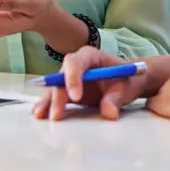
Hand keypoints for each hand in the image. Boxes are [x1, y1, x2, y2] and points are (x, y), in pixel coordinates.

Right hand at [32, 45, 152, 121]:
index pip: (75, 62)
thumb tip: (108, 112)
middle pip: (61, 76)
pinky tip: (39, 113)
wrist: (129, 82)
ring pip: (55, 87)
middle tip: (56, 115)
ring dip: (47, 101)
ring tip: (39, 115)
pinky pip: (56, 97)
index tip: (76, 97)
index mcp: (90, 56)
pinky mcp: (69, 91)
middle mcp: (77, 65)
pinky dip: (48, 105)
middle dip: (57, 95)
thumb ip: (117, 97)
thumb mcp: (127, 86)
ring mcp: (71, 78)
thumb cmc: (129, 79)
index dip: (73, 78)